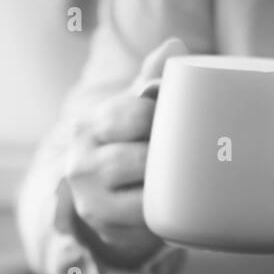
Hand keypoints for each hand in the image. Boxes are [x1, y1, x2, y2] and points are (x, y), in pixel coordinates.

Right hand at [64, 37, 186, 268]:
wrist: (104, 204)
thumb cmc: (125, 147)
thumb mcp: (132, 113)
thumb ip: (150, 82)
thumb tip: (174, 47)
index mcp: (89, 126)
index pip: (134, 113)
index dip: (164, 116)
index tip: (182, 119)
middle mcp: (81, 161)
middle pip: (139, 154)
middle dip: (170, 152)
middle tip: (193, 152)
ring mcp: (90, 198)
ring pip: (143, 187)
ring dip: (170, 181)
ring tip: (187, 175)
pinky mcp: (106, 226)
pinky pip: (145, 216)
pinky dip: (165, 207)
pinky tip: (176, 200)